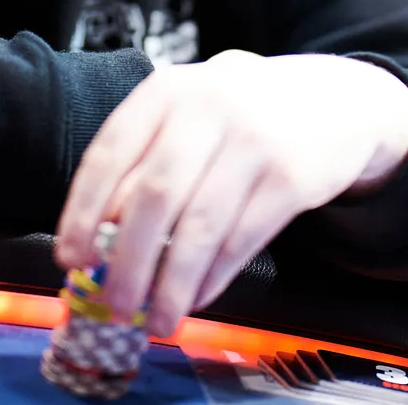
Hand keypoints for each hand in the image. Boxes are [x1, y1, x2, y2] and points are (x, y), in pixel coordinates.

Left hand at [54, 51, 407, 337]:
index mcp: (166, 91)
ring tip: (156, 318)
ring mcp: (254, 141)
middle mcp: (207, 108)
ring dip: (171, 283)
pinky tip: (197, 297)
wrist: (337, 99)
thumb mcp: (190, 114)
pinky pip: (242, 240)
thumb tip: (100, 238)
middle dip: (127, 261)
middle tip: (114, 302)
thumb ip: (147, 159)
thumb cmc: (243, 114)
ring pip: (199, 227)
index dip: (83, 213)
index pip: (108, 155)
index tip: (70, 259)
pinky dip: (213, 278)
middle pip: (153, 197)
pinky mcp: (292, 177)